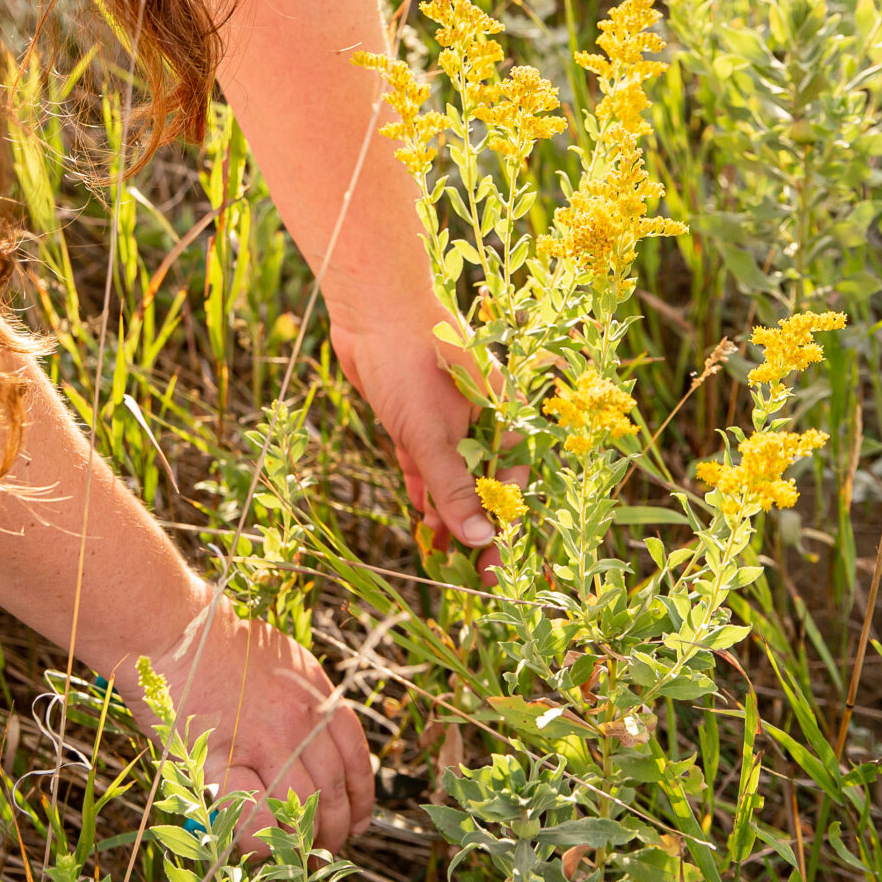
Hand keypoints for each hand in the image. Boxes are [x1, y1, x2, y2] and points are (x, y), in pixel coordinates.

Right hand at [123, 596, 373, 853]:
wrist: (174, 631)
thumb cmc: (218, 644)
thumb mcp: (281, 661)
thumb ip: (303, 701)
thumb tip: (314, 744)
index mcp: (317, 693)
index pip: (355, 755)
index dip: (362, 795)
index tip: (359, 819)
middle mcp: (300, 719)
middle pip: (332, 788)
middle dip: (336, 827)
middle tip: (329, 848)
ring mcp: (263, 741)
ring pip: (300, 807)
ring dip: (303, 841)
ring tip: (298, 858)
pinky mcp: (223, 759)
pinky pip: (252, 814)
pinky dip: (259, 839)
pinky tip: (257, 848)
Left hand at [332, 307, 497, 551]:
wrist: (370, 308)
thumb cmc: (412, 362)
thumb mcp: (433, 434)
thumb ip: (456, 488)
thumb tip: (482, 539)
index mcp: (502, 417)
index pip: (510, 484)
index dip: (503, 528)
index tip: (493, 569)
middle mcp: (479, 419)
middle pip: (481, 484)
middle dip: (473, 526)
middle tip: (464, 573)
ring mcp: (444, 417)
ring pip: (449, 476)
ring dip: (444, 513)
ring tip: (437, 553)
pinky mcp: (412, 416)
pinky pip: (423, 461)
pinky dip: (422, 488)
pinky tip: (420, 516)